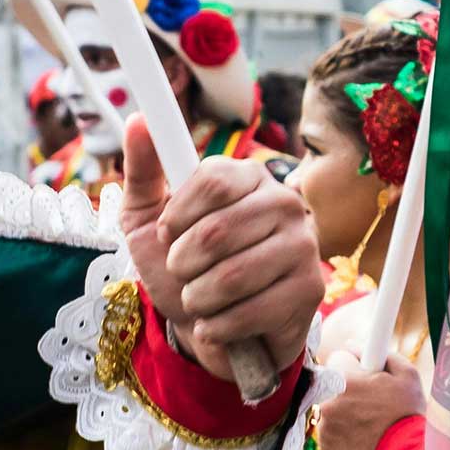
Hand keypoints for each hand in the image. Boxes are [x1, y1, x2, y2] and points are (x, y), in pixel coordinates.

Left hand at [118, 118, 322, 375]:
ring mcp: (303, 244)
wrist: (211, 328)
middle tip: (183, 274)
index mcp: (246, 176)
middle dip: (182, 265)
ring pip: (233, 275)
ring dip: (197, 299)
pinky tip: (216, 325)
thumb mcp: (147, 219)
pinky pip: (251, 311)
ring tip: (199, 301)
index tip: (166, 235)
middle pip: (218, 231)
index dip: (177, 216)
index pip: (211, 180)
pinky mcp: (310, 288)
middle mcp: (283, 202)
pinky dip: (217, 327)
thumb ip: (143, 171)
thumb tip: (139, 121)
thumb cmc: (181, 268)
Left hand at [315, 356, 423, 449]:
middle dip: (347, 387)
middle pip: (331, 383)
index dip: (355, 364)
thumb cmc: (409, 415)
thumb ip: (381, 352)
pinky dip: (341, 433)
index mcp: (344, 379)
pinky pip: (329, 432)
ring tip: (369, 421)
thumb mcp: (407, 375)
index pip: (338, 357)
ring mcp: (324, 426)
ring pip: (329, 408)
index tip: (367, 373)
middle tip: (370, 399)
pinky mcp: (325, 448)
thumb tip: (356, 346)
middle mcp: (327, 401)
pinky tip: (362, 437)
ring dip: (342, 410)